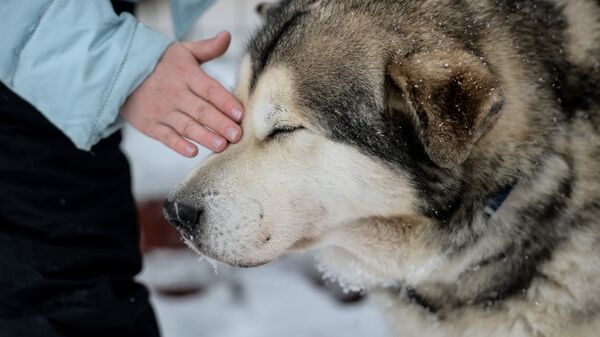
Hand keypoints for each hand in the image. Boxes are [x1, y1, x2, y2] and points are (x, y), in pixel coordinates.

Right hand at [120, 32, 243, 156]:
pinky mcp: (150, 125)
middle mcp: (174, 93)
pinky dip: (178, 145)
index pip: (209, 89)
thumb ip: (207, 48)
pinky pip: (166, 137)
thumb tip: (228, 35)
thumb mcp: (183, 51)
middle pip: (201, 110)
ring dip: (204, 136)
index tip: (240, 113)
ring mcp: (161, 110)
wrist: (120, 72)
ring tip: (222, 146)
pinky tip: (192, 151)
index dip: (225, 101)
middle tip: (237, 135)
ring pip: (186, 126)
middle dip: (220, 123)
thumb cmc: (161, 64)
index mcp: (186, 74)